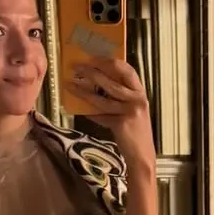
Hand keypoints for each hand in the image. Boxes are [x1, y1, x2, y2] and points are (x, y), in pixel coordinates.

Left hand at [70, 57, 155, 173]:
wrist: (142, 156)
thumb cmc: (135, 133)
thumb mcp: (131, 110)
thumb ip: (120, 98)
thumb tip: (96, 84)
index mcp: (140, 92)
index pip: (126, 69)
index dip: (108, 61)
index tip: (93, 57)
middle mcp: (137, 99)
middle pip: (112, 80)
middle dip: (92, 72)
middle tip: (77, 67)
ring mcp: (130, 111)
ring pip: (103, 98)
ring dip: (84, 91)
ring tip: (71, 85)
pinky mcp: (122, 123)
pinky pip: (101, 115)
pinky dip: (90, 113)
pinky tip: (80, 109)